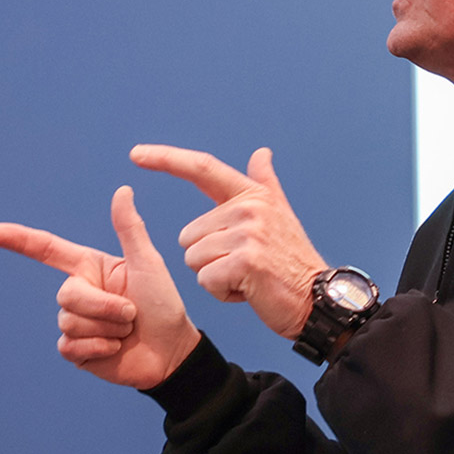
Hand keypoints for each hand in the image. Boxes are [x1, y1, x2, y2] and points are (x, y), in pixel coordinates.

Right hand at [0, 186, 202, 389]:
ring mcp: (75, 323)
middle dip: (103, 306)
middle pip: (67, 294)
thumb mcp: (148, 265)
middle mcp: (79, 293)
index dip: (21, 241)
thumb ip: (130, 229)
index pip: (49, 251)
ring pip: (69, 321)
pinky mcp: (75, 351)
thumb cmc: (164, 306)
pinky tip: (115, 349)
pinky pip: (70, 346)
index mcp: (90, 268)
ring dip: (106, 328)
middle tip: (132, 313)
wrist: (172, 353)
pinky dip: (98, 348)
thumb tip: (123, 189)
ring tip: (127, 330)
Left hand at [130, 144, 326, 339]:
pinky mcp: (245, 262)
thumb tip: (260, 153)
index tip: (136, 154)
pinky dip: (222, 292)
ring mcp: (248, 234)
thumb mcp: (280, 215)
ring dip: (215, 277)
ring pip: (194, 260)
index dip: (166, 159)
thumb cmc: (291, 262)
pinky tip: (249, 291)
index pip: (202, 168)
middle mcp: (250, 209)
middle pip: (190, 235)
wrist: (317, 300)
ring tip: (249, 278)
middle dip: (209, 259)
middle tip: (246, 266)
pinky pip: (206, 279)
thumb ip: (265, 183)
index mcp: (252, 195)